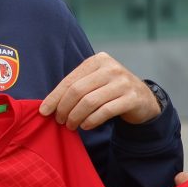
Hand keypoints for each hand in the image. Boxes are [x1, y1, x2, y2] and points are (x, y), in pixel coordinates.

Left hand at [39, 53, 160, 129]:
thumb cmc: (110, 91)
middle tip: (60, 121)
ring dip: (76, 117)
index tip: (44, 111)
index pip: (70, 80)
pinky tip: (85, 126)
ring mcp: (123, 82)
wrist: (143, 99)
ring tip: (71, 125)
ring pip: (90, 102)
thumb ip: (76, 87)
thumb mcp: (95, 82)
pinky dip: (91, 121)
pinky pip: (105, 111)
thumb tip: (48, 105)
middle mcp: (111, 68)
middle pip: (78, 91)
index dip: (54, 97)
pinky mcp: (132, 98)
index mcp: (98, 60)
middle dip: (64, 108)